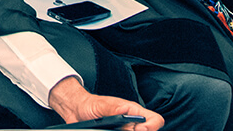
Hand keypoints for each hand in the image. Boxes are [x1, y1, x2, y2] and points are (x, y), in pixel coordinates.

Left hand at [49, 77, 163, 130]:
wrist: (77, 110)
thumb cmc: (91, 104)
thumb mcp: (101, 105)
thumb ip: (113, 108)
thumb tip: (125, 110)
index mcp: (132, 111)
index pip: (155, 120)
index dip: (151, 127)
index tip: (139, 130)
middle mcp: (132, 123)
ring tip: (110, 130)